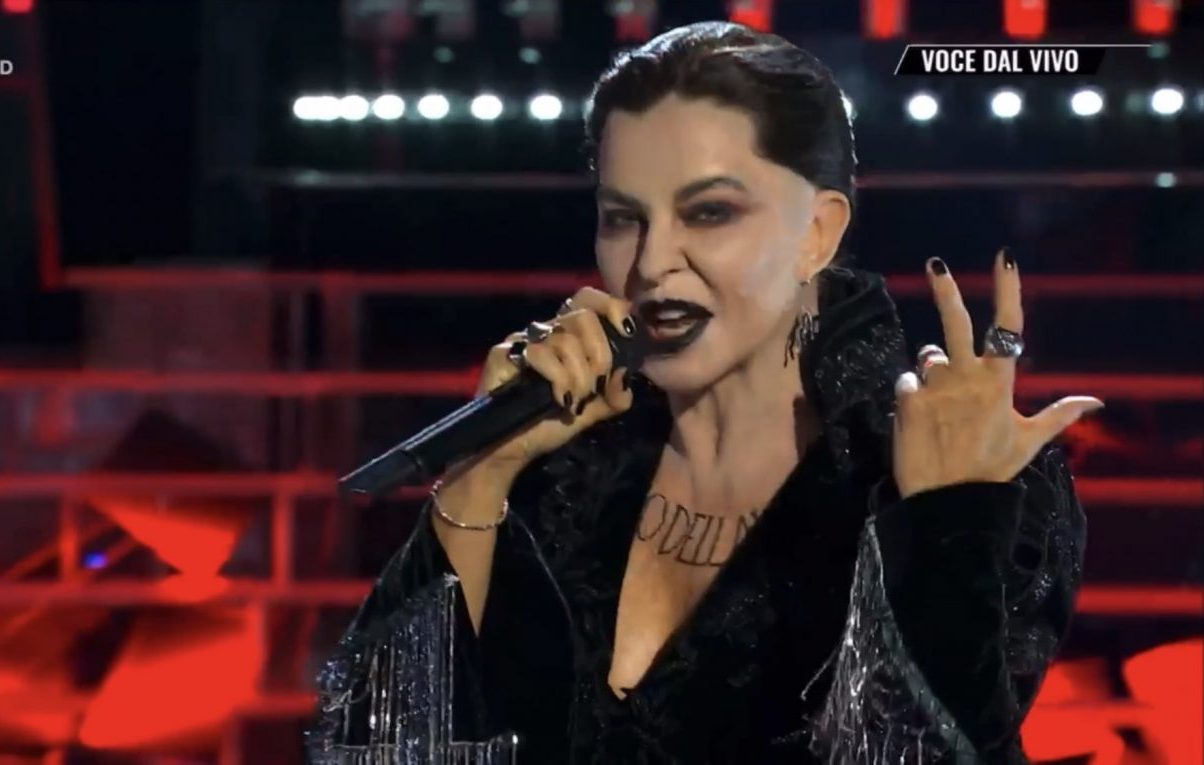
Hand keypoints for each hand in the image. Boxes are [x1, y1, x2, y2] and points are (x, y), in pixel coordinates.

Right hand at [468, 287, 636, 477]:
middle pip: (584, 317)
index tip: (627, 332)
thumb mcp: (595, 410)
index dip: (611, 307)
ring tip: (575, 401)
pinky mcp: (503, 354)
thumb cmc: (551, 422)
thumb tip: (625, 375)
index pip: (589, 300)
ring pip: (565, 340)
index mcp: (569, 335)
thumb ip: (617, 395)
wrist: (515, 447)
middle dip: (599, 355)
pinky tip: (560, 400)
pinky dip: (558, 379)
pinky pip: (539, 354)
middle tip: (595, 386)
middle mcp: (546, 331)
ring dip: (579, 377)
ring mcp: (523, 341)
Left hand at [891, 250, 1104, 499]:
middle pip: (955, 324)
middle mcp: (968, 378)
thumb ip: (1059, 415)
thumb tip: (1097, 401)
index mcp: (999, 384)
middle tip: (936, 265)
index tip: (1006, 257)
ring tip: (940, 402)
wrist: (948, 502)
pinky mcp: (908, 401)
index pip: (1007, 327)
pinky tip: (919, 414)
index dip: (1008, 290)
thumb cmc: (990, 470)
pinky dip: (911, 391)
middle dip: (947, 291)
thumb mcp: (1028, 442)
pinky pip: (906, 380)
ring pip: (928, 357)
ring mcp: (937, 388)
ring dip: (931, 369)